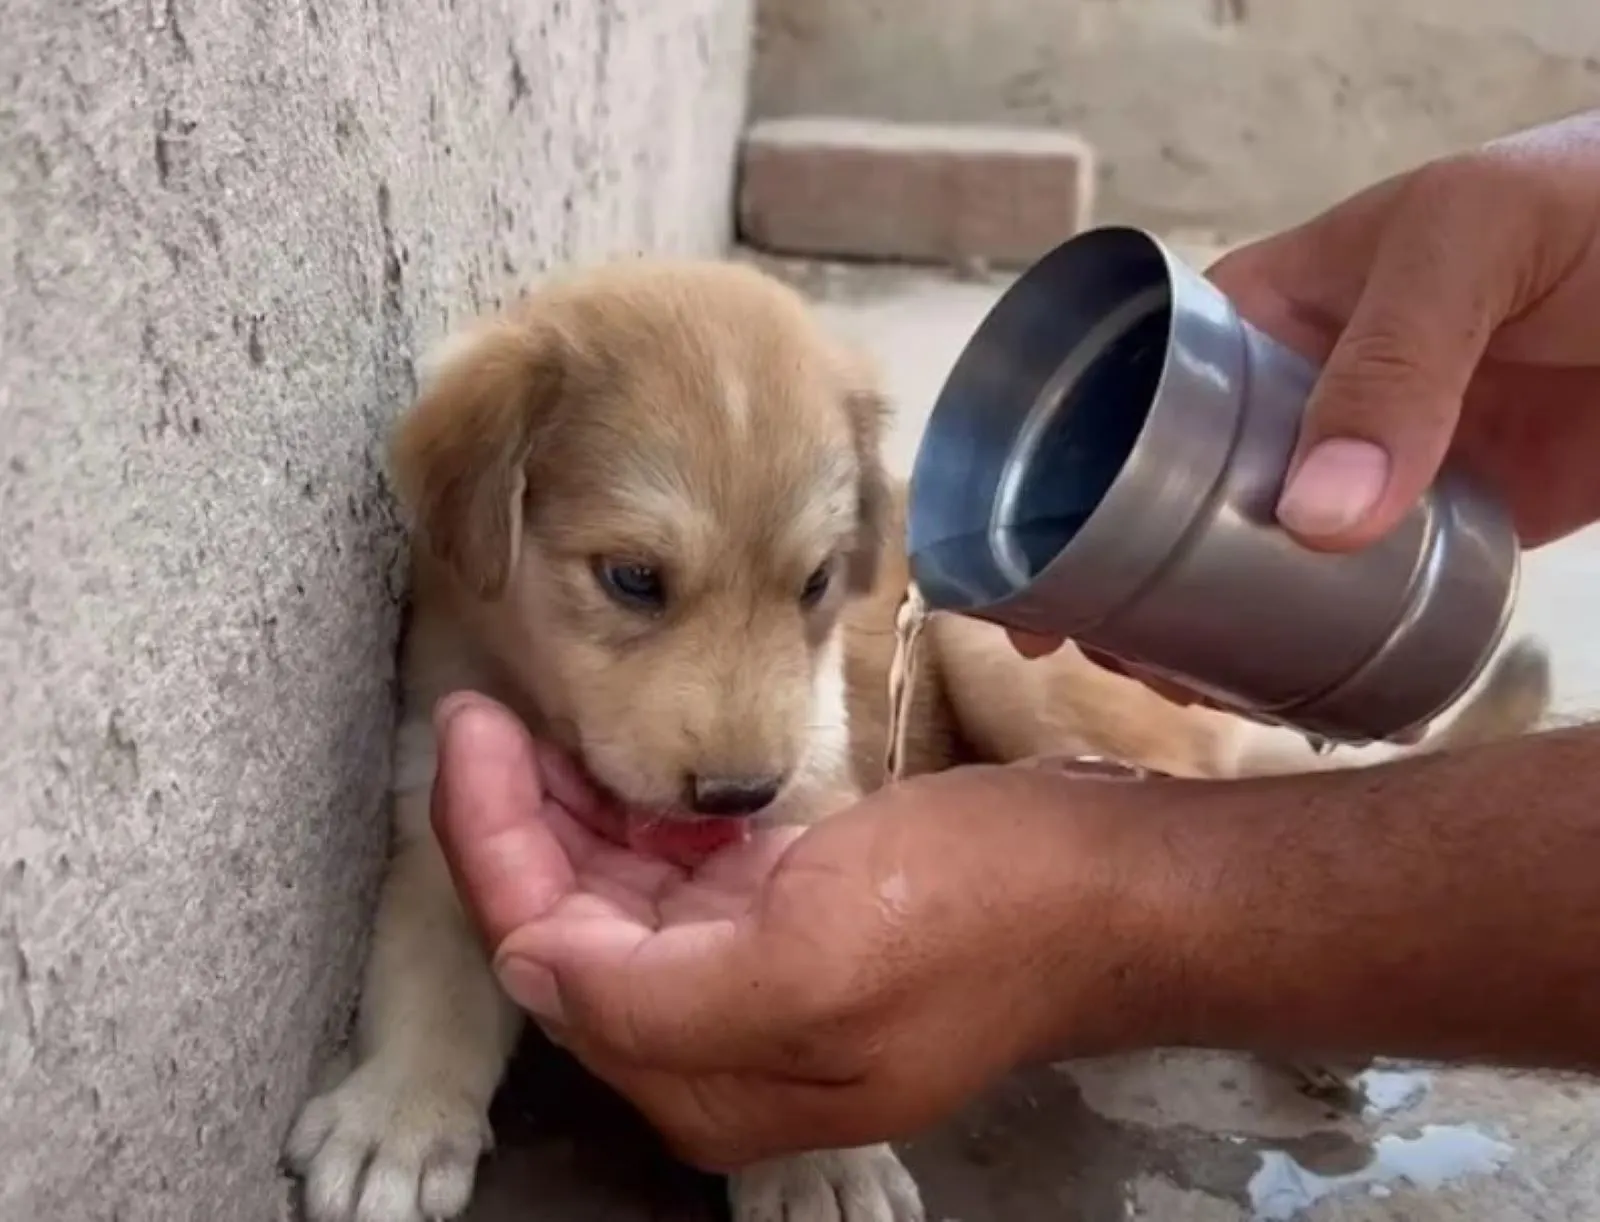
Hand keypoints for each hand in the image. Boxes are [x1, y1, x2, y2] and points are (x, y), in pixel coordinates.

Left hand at [428, 693, 1158, 1168]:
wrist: (1117, 887)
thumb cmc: (986, 914)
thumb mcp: (818, 961)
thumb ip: (652, 995)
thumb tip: (526, 967)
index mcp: (707, 1074)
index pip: (542, 953)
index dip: (487, 841)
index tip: (469, 725)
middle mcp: (716, 1043)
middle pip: (565, 927)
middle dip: (513, 821)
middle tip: (487, 708)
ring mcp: (756, 981)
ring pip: (613, 899)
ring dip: (567, 811)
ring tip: (535, 720)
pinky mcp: (792, 926)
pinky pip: (674, 881)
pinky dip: (637, 819)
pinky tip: (626, 765)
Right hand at [1020, 109, 1599, 688]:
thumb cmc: (1594, 201)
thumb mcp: (1469, 243)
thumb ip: (1392, 363)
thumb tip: (1313, 522)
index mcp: (1264, 308)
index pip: (1126, 398)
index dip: (1061, 486)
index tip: (1027, 578)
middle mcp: (1296, 395)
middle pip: (1171, 500)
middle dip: (1122, 582)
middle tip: (1106, 657)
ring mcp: (1369, 466)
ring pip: (1252, 562)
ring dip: (1203, 629)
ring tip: (1181, 688)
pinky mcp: (1444, 522)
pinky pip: (1356, 598)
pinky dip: (1309, 649)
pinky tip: (1275, 693)